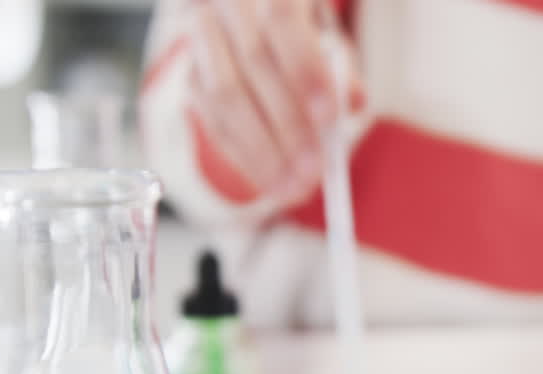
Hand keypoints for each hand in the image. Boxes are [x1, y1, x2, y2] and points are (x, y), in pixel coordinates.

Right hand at [186, 0, 353, 205]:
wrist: (243, 14)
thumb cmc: (295, 28)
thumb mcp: (324, 33)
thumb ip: (339, 64)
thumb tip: (352, 102)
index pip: (281, 18)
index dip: (305, 69)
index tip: (329, 118)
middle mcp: (225, 3)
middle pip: (252, 63)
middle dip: (286, 124)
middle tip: (314, 170)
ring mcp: (200, 35)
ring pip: (223, 93)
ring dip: (260, 149)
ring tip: (292, 187)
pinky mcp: (189, 73)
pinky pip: (211, 118)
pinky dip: (241, 154)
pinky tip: (268, 180)